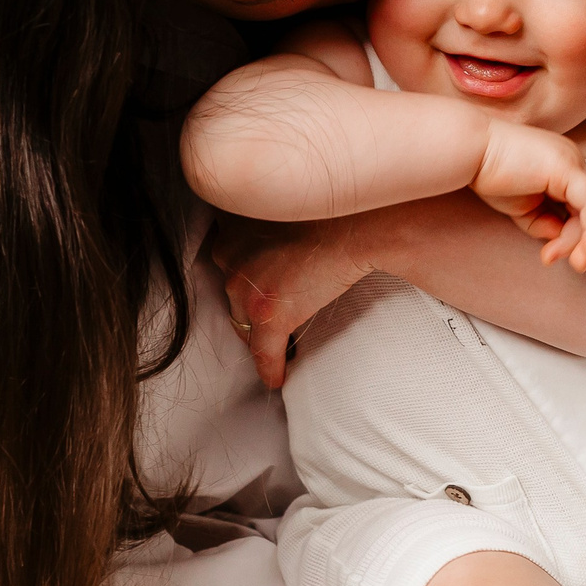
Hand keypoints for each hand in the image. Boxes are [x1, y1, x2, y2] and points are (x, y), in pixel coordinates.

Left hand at [207, 213, 378, 388]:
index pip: (231, 267)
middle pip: (234, 297)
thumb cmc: (333, 212)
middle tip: (275, 317)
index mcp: (232, 227)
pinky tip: (278, 378)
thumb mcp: (286, 207)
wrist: (356, 224)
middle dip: (252, 310)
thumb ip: (272, 225)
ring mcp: (246, 288)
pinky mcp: (267, 314)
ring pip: (244, 325)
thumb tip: (279, 246)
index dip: (249, 285)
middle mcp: (229, 256)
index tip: (262, 291)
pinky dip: (271, 368)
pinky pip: (263, 352)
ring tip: (279, 346)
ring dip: (260, 335)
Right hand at [474, 120, 585, 271]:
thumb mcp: (524, 208)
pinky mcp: (568, 167)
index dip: (580, 233)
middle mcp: (573, 161)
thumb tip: (560, 238)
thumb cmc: (490, 174)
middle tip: (578, 264)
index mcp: (563, 168)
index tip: (557, 254)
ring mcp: (572, 162)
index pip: (585, 204)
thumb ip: (545, 223)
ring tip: (573, 260)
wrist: (472, 153)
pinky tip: (581, 249)